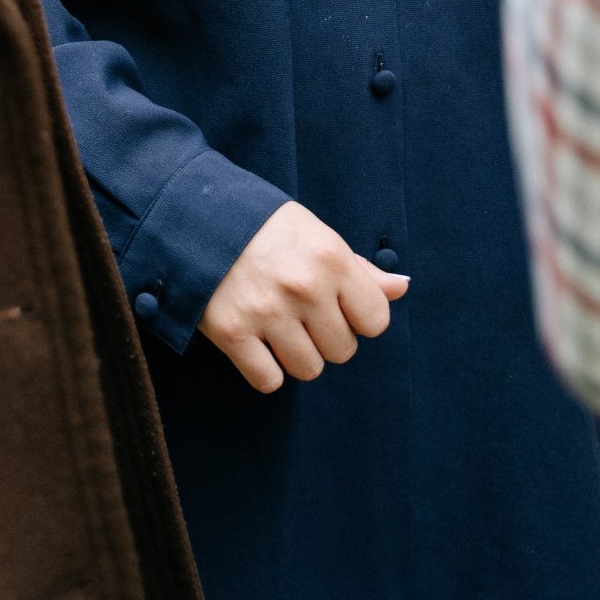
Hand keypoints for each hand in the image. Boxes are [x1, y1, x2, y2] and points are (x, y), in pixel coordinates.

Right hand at [198, 201, 407, 394]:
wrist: (198, 218)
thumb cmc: (267, 227)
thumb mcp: (318, 235)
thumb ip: (360, 268)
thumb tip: (402, 288)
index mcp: (331, 257)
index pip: (376, 320)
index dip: (359, 318)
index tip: (338, 306)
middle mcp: (305, 287)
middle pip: (342, 351)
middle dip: (326, 337)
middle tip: (302, 313)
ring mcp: (268, 312)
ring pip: (308, 370)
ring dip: (296, 355)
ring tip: (279, 326)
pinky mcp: (233, 334)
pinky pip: (269, 381)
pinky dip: (265, 369)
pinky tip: (257, 342)